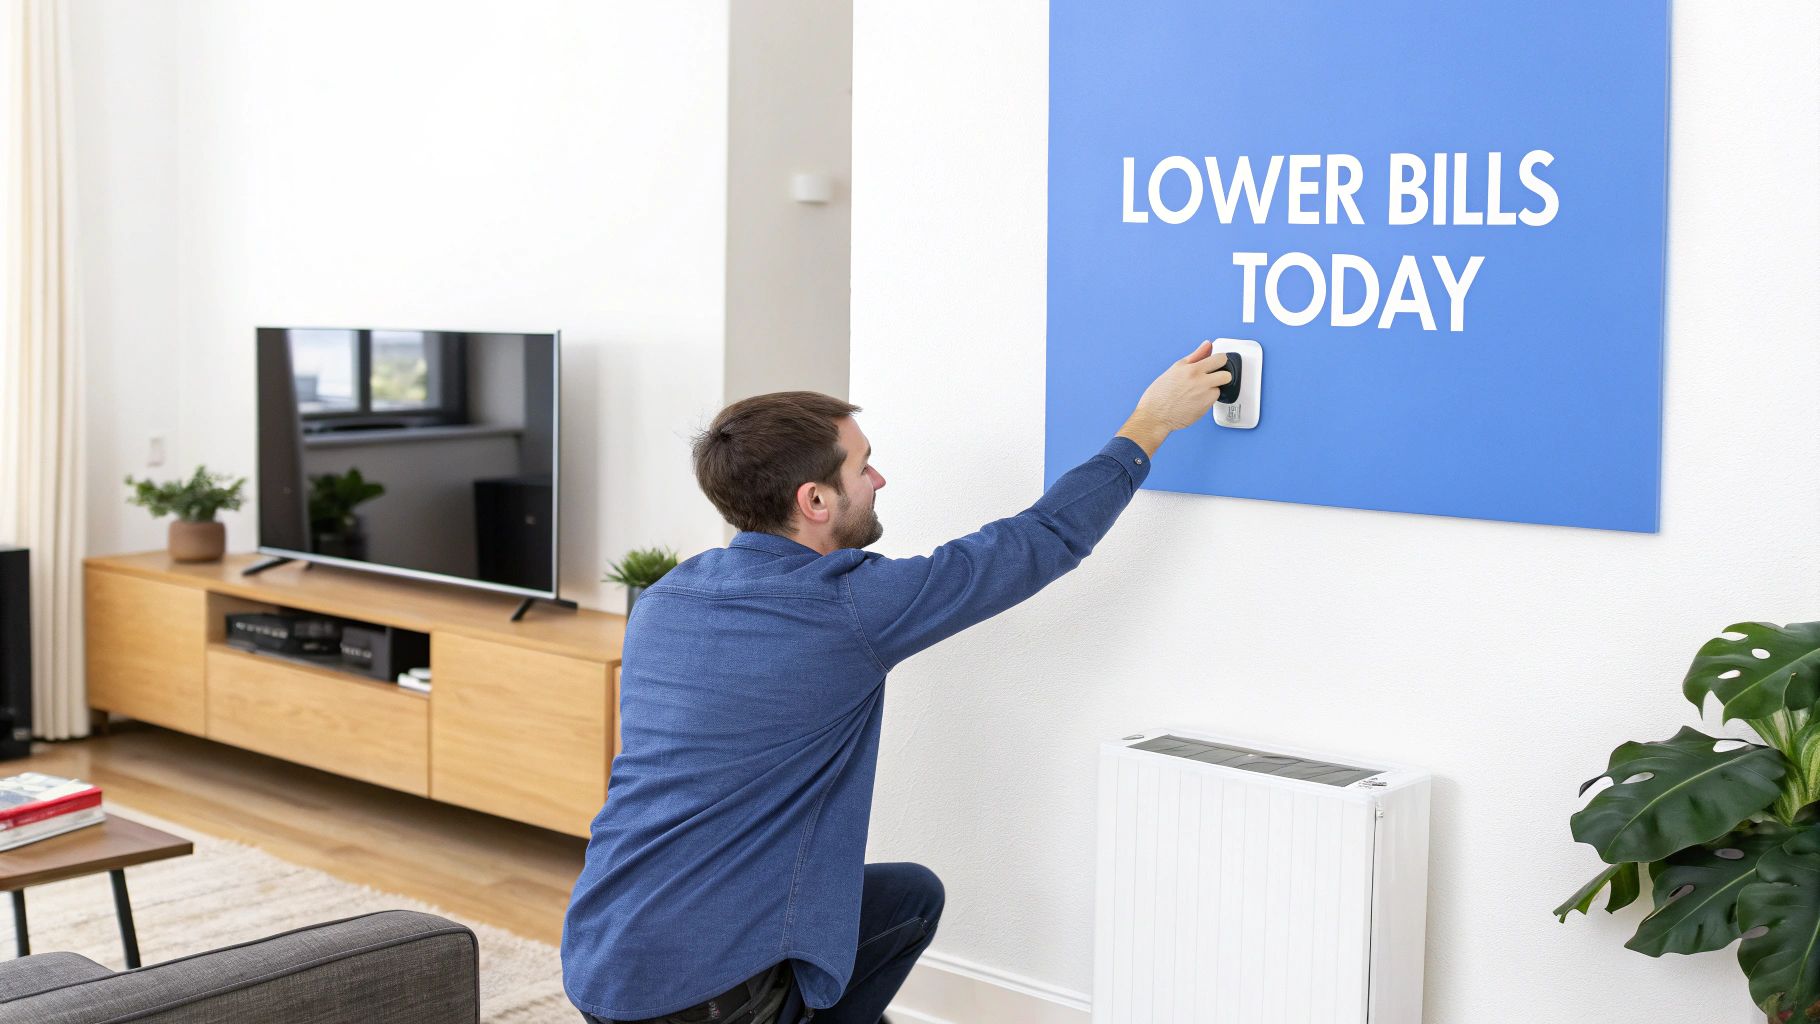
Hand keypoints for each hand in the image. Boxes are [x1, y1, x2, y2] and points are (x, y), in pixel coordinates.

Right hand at [1118, 341, 1231, 455]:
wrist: (1154, 415)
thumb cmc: (1161, 392)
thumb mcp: (1176, 368)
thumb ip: (1196, 355)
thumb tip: (1208, 345)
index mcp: (1192, 369)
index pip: (1220, 359)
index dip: (1220, 361)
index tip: (1217, 364)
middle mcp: (1200, 382)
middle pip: (1227, 375)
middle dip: (1222, 376)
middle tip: (1212, 379)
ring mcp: (1204, 396)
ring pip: (1220, 389)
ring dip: (1213, 390)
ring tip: (1198, 392)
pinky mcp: (1205, 408)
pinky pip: (1214, 401)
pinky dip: (1207, 400)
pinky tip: (1196, 400)